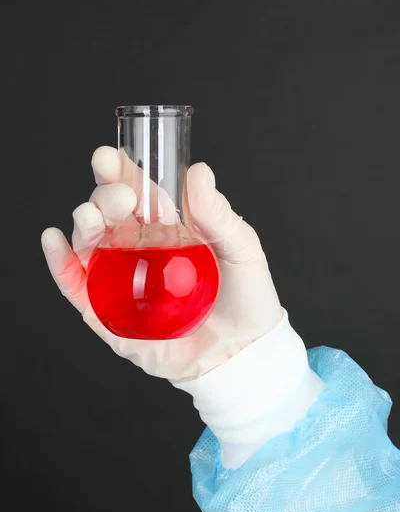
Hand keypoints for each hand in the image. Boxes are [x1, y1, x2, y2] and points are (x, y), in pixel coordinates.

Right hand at [42, 147, 281, 381]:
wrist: (243, 353)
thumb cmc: (247, 299)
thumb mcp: (241, 250)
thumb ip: (218, 215)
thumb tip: (198, 171)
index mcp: (167, 228)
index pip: (138, 193)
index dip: (122, 173)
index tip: (112, 158)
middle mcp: (139, 249)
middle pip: (110, 214)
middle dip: (106, 197)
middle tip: (121, 197)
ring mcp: (122, 280)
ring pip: (90, 244)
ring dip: (84, 224)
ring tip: (92, 216)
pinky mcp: (109, 314)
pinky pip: (78, 286)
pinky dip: (61, 264)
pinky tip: (56, 242)